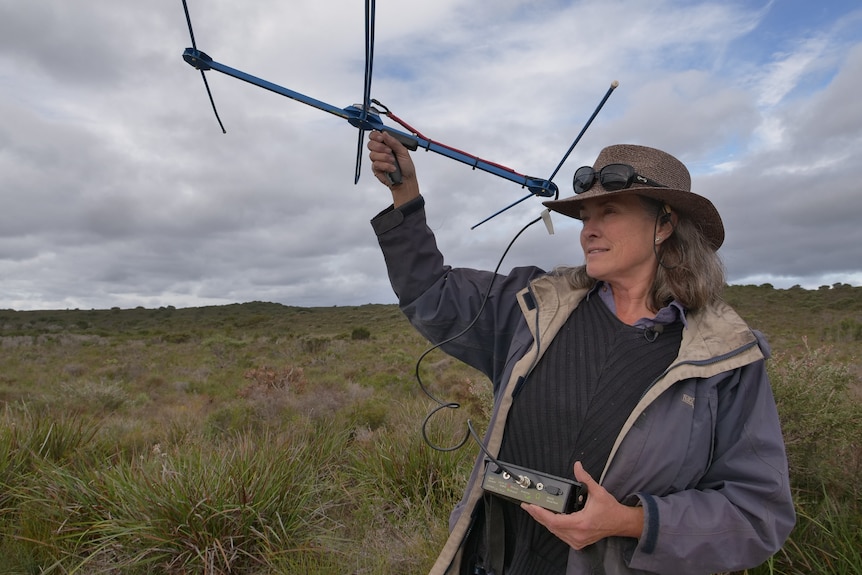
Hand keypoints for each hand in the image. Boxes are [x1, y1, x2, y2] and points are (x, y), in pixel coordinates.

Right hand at [367, 130, 419, 206]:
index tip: (381, 138)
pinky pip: (376, 164)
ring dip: (384, 157)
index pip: (375, 135)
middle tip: (389, 151)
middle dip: (380, 147)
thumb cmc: (406, 167)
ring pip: (372, 154)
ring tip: (393, 161)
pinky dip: (385, 166)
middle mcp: (381, 151)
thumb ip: (394, 142)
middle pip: (370, 144)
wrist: (406, 181)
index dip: (376, 135)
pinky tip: (391, 168)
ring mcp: (378, 160)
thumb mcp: (404, 151)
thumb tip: (385, 134)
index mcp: (387, 144)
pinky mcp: (376, 168)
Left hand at [520, 462, 643, 549]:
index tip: (531, 506)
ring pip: (554, 531)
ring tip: (534, 510)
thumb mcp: (598, 492)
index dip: (540, 513)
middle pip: (551, 526)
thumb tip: (577, 466)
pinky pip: (560, 535)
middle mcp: (577, 534)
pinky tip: (547, 518)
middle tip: (527, 505)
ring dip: (544, 521)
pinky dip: (552, 526)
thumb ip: (585, 478)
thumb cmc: (610, 509)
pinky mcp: (577, 542)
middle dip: (538, 515)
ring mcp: (577, 540)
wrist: (621, 523)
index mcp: (581, 523)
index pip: (554, 520)